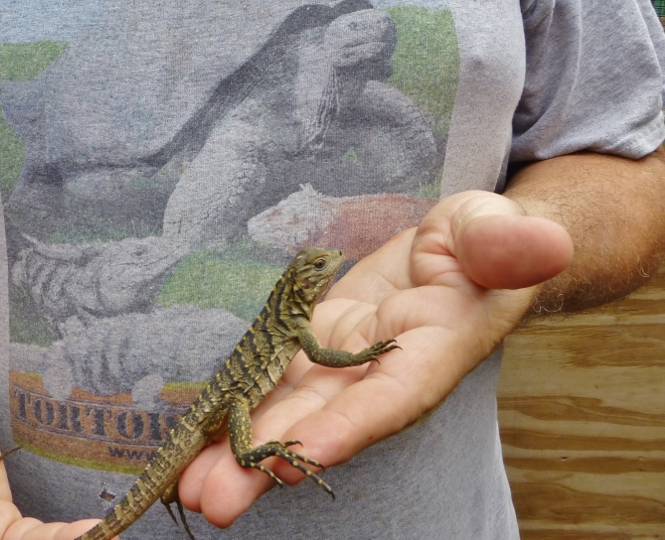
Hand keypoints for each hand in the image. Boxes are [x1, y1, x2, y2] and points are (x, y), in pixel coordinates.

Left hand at [178, 190, 572, 526]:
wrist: (454, 250)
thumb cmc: (484, 241)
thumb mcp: (496, 232)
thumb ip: (507, 243)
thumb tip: (541, 245)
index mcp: (434, 350)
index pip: (392, 394)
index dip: (348, 426)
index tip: (297, 456)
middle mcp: (382, 371)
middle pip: (327, 420)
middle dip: (271, 458)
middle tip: (212, 498)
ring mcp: (345, 361)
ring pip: (291, 406)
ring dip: (240, 445)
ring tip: (189, 481)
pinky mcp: (315, 342)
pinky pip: (276, 374)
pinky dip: (240, 400)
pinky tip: (199, 429)